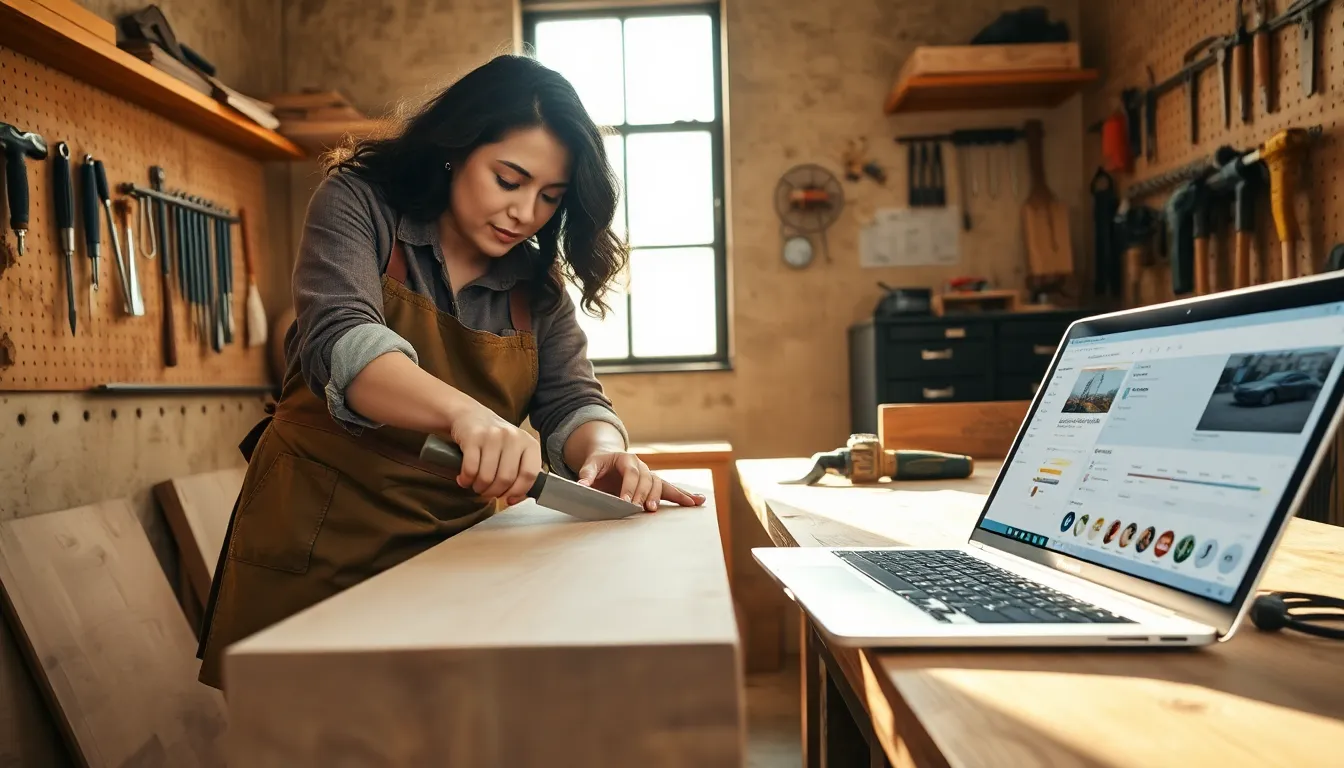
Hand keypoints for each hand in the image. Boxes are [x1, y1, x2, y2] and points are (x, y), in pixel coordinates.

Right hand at [447, 401, 541, 505]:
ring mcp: (493, 436)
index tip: (508, 498)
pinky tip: (464, 479)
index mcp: (529, 443)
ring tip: (476, 485)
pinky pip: (470, 469)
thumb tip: (518, 499)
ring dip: (479, 488)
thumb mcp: (516, 451)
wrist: (471, 415)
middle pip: (506, 479)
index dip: (518, 491)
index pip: (530, 475)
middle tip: (487, 492)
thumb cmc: (496, 440)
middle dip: (494, 492)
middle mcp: (513, 437)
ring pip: (487, 477)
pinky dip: (466, 480)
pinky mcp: (473, 437)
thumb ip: (522, 472)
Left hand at [576, 450, 705, 511]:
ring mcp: (650, 475)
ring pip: (659, 484)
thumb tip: (580, 485)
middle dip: (644, 495)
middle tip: (641, 509)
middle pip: (647, 479)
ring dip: (661, 497)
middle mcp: (641, 465)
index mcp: (626, 458)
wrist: (609, 458)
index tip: (625, 502)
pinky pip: (671, 489)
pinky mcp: (655, 484)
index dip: (629, 487)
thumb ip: (586, 474)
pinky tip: (698, 502)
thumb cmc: (599, 463)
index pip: (631, 473)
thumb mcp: (589, 464)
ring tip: (654, 510)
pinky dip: (685, 495)